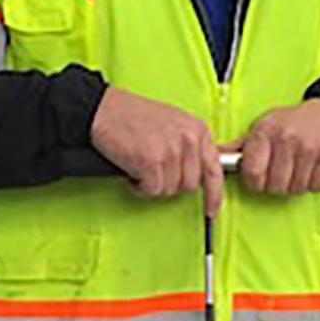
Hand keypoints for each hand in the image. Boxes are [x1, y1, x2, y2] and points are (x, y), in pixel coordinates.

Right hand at [89, 86, 223, 212]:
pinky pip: (152, 190)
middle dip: (170, 184)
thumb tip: (196, 173)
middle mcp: (190, 140)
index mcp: (199, 130)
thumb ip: (190, 146)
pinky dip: (139, 186)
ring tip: (140, 165)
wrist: (104, 109)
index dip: (214, 195)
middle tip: (153, 172)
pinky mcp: (152, 162)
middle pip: (189, 185)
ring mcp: (172, 151)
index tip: (211, 210)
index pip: (214, 170)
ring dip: (152, 184)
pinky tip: (132, 170)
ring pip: (169, 189)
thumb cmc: (134, 116)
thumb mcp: (175, 123)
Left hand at [231, 100, 319, 195]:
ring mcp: (310, 147)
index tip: (262, 177)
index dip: (256, 182)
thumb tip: (213, 152)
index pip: (252, 174)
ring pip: (295, 188)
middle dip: (278, 185)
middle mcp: (287, 137)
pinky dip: (316, 183)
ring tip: (301, 167)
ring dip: (298, 184)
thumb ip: (242, 144)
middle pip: (275, 186)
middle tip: (285, 171)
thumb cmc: (296, 123)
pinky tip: (315, 167)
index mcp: (266, 131)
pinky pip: (316, 186)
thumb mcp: (267, 126)